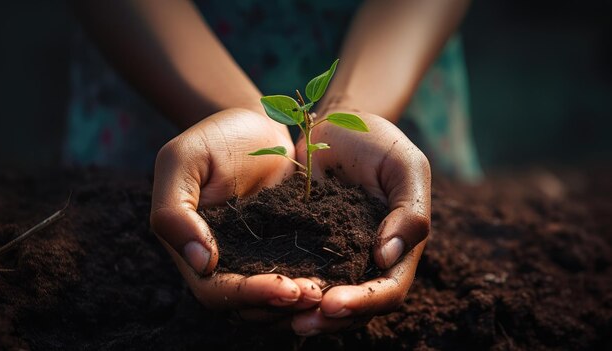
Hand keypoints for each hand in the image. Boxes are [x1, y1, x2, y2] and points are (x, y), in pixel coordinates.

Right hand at [150, 108, 322, 317]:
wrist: (256, 124)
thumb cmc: (213, 138)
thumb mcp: (181, 161)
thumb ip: (174, 211)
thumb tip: (202, 264)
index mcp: (193, 251)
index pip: (216, 292)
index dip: (249, 296)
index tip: (285, 288)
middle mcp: (225, 263)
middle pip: (249, 306)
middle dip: (281, 304)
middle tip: (315, 295)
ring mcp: (258, 258)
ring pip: (275, 299)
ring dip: (301, 302)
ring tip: (328, 291)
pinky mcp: (287, 248)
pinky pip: (300, 274)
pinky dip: (317, 281)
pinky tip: (340, 276)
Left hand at [291, 110, 430, 334]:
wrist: (337, 124)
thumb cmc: (379, 141)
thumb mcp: (406, 166)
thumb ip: (408, 212)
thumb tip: (387, 258)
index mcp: (399, 248)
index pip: (388, 290)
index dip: (363, 303)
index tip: (333, 303)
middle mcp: (367, 259)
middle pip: (354, 306)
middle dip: (329, 319)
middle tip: (299, 322)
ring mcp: (335, 254)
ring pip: (323, 297)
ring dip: (303, 312)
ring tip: (277, 315)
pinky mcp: (305, 244)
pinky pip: (297, 271)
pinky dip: (283, 285)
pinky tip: (260, 290)